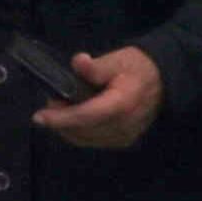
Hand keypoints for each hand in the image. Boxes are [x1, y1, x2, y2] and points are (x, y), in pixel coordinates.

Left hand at [33, 43, 163, 150]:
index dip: (61, 118)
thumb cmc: (137, 68)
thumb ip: (96, 66)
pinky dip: (78, 132)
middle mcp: (123, 127)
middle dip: (60, 121)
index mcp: (122, 105)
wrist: (162, 82)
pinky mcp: (122, 141)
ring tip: (58, 109)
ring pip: (85, 139)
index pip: (86, 116)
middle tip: (50, 104)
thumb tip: (78, 62)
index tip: (39, 116)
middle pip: (82, 131)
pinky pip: (93, 141)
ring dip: (67, 128)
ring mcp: (123, 137)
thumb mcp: (118, 59)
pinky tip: (72, 118)